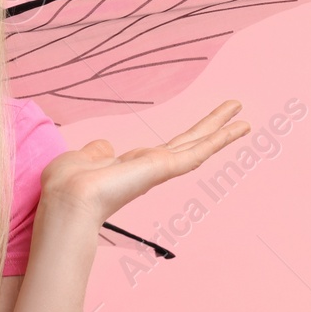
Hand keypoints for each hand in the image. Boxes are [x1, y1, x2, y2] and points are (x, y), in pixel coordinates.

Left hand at [39, 101, 251, 223]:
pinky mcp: (165, 168)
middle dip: (211, 129)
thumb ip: (96, 153)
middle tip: (234, 112)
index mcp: (129, 167)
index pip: (163, 151)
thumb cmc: (66, 185)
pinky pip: (198, 151)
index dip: (181, 140)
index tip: (197, 132)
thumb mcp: (81, 160)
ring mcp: (159, 169)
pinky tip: (240, 126)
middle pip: (188, 144)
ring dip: (222, 130)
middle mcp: (149, 169)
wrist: (68, 200)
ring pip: (198, 145)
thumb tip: (104, 146)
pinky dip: (220, 138)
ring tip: (244, 117)